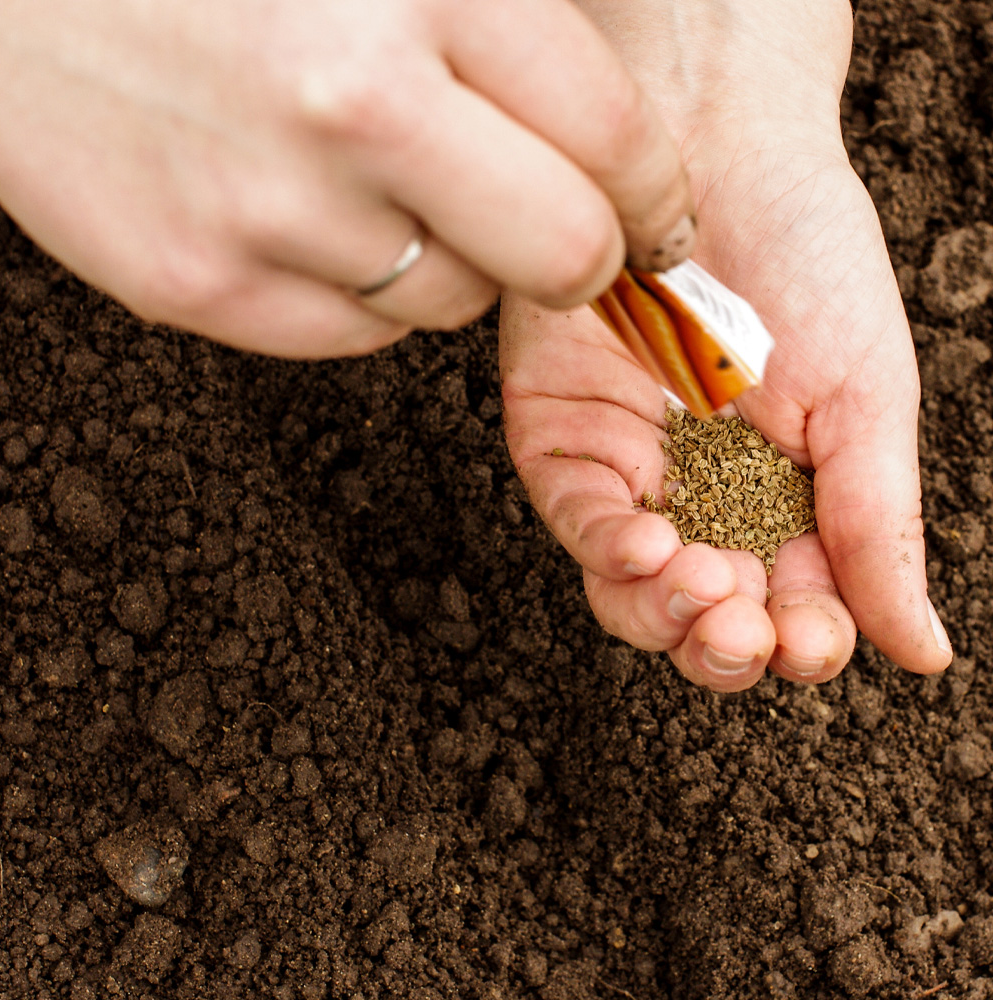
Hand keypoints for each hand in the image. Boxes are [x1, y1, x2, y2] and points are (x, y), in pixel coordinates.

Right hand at [0, 0, 693, 356]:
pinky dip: (359, 291)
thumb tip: (621, 125)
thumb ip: (505, 12)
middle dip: (581, 258)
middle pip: (563, 255)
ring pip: (450, 302)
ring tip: (375, 187)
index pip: (613, 137)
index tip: (658, 220)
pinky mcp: (203, 285)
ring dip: (447, 260)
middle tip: (562, 238)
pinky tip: (305, 220)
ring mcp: (270, 208)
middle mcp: (353, 101)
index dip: (655, 197)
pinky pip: (354, 334)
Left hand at [500, 0, 951, 690]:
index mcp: (783, 504)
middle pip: (700, 618)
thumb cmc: (809, 263)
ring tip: (705, 588)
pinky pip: (578, 520)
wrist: (722, 153)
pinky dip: (610, 550)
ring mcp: (628, 473)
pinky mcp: (563, 438)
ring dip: (666, 614)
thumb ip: (877, 529)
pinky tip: (649, 547)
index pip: (787, 610)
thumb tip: (924, 654)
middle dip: (723, 644)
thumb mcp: (866, 402)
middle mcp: (701, 500)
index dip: (797, 644)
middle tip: (748, 627)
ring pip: (631, 591)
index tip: (809, 641)